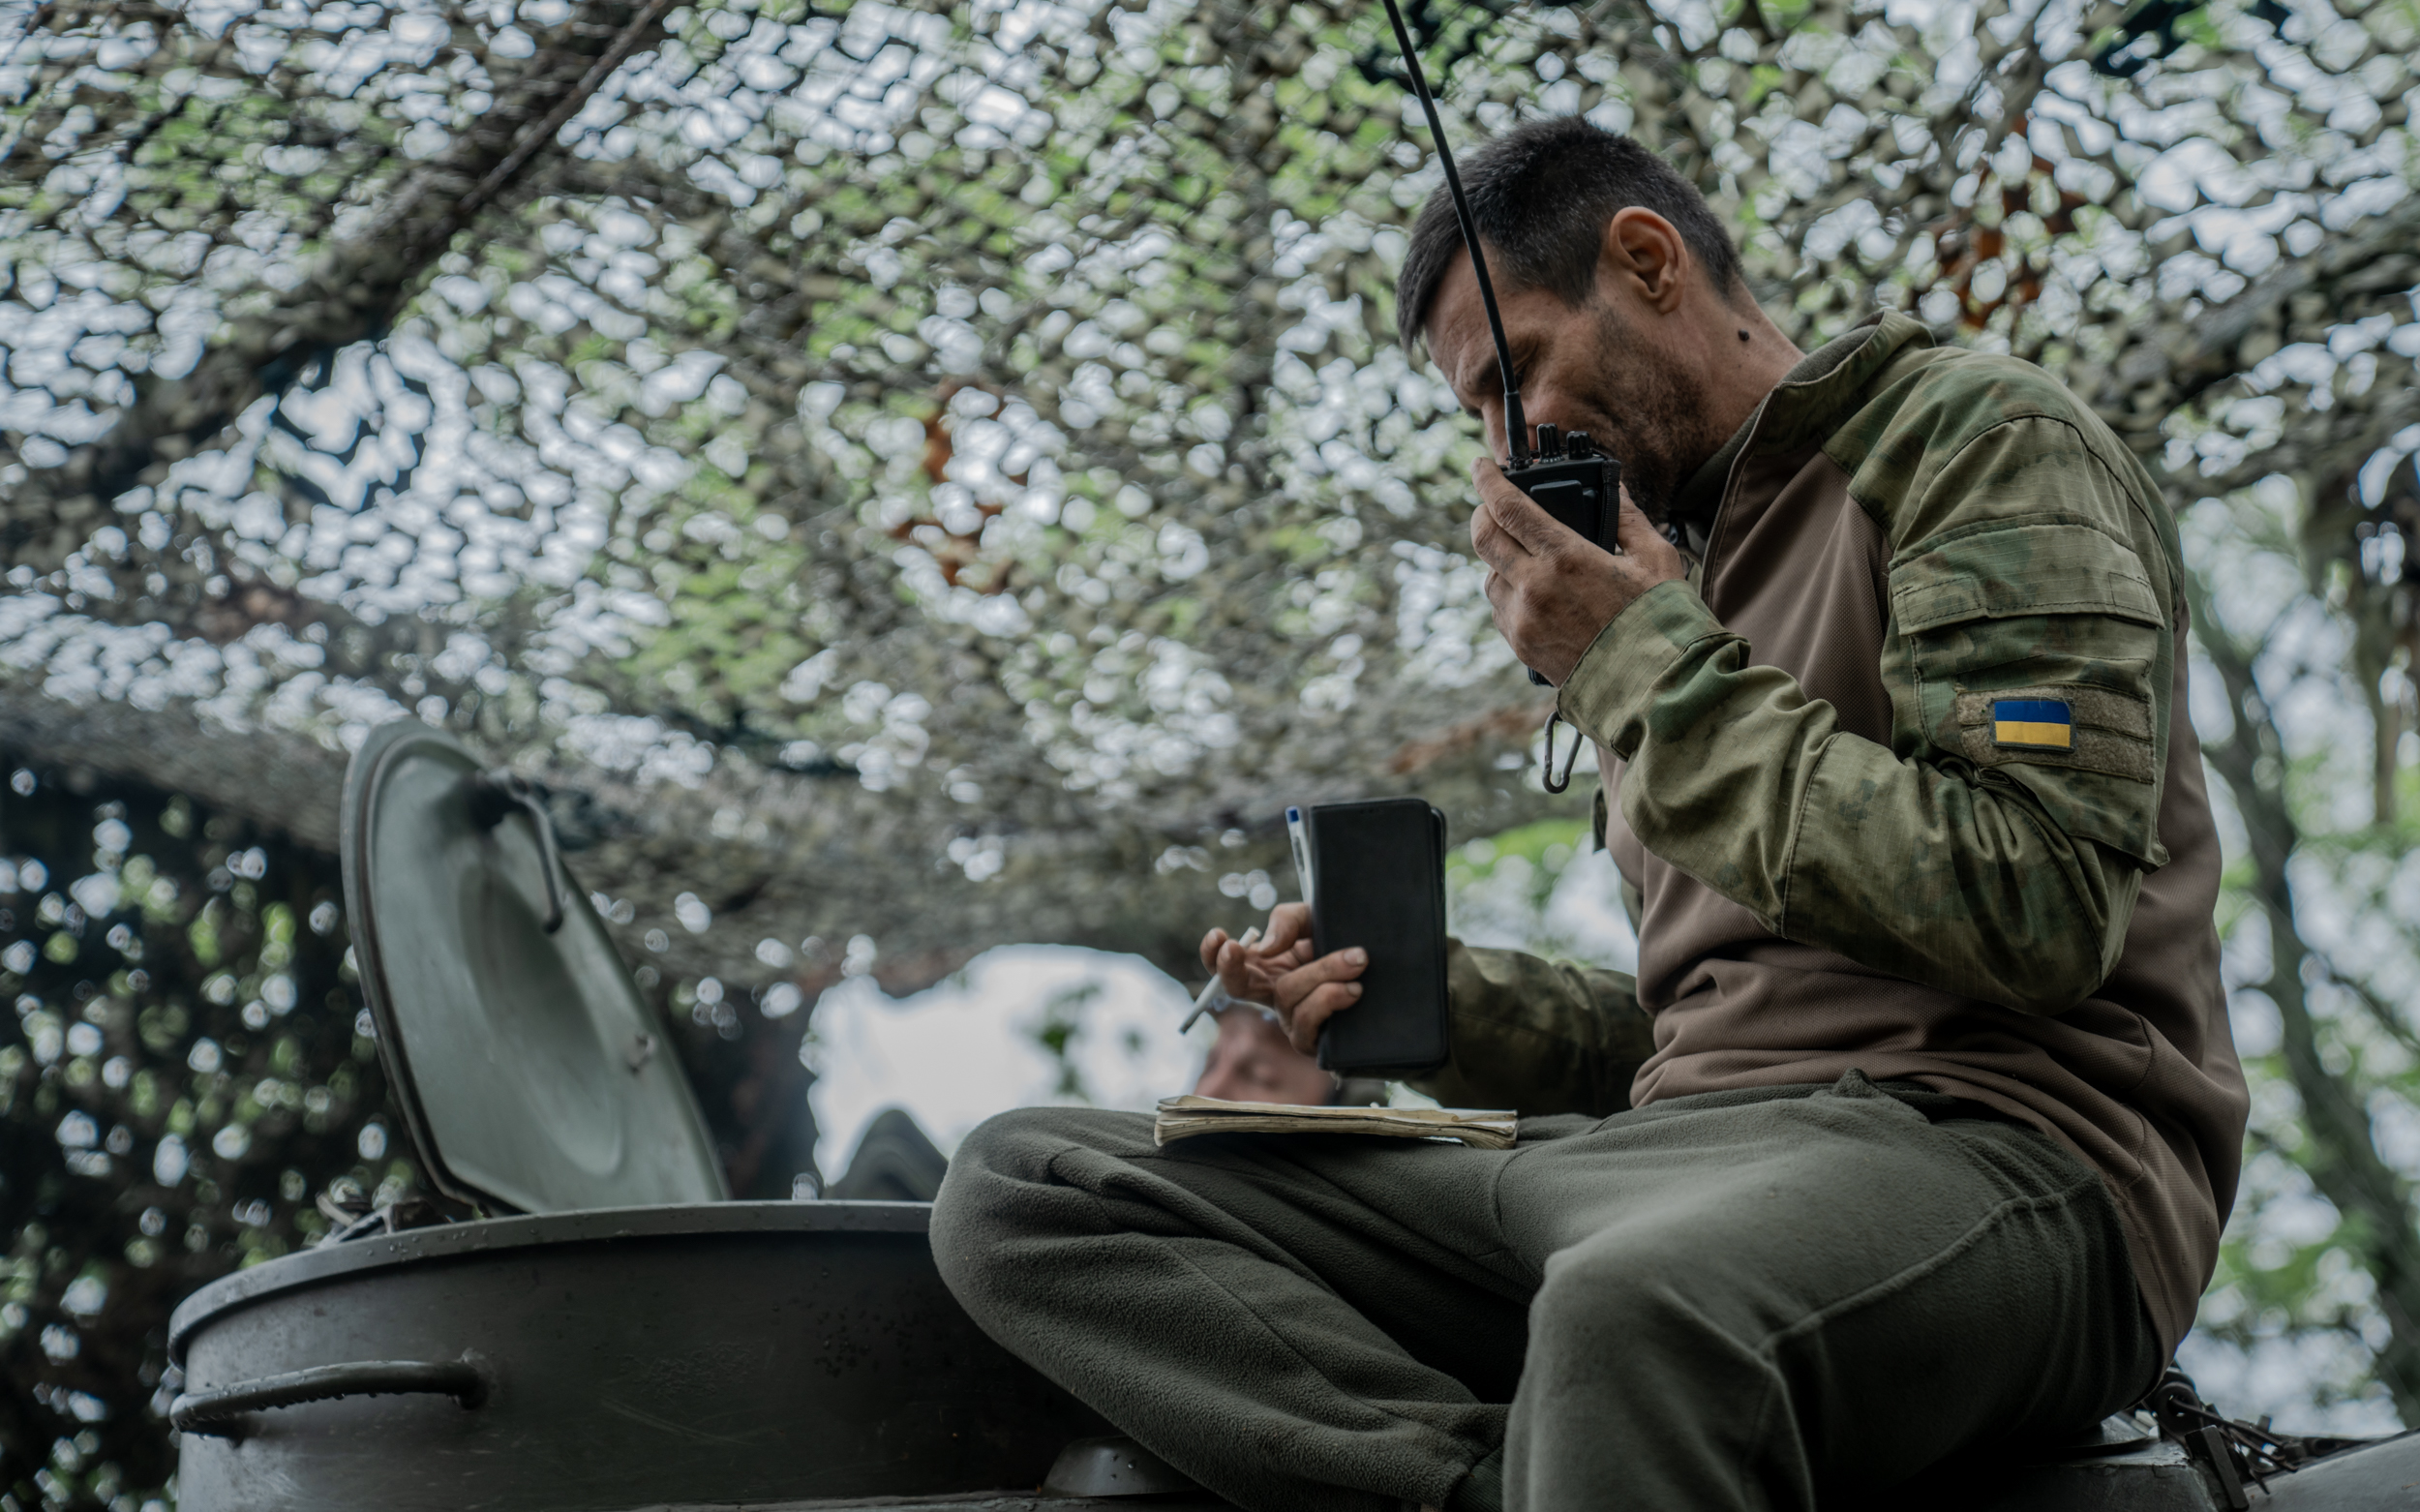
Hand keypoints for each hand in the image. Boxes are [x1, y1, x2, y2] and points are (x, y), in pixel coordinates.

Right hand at [1198, 901, 1367, 1054]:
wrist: (1387, 972)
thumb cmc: (1341, 942)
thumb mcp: (1313, 919)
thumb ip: (1286, 920)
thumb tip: (1266, 948)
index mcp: (1266, 966)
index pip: (1226, 964)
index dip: (1213, 955)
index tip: (1220, 936)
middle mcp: (1271, 993)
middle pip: (1236, 988)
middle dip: (1230, 968)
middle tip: (1235, 947)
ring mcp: (1288, 1019)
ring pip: (1287, 996)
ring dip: (1322, 973)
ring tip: (1357, 959)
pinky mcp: (1309, 1041)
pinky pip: (1307, 1022)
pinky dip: (1331, 1001)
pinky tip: (1353, 990)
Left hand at [1470, 457, 1685, 684]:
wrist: (1655, 689)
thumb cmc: (1660, 622)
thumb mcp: (1656, 559)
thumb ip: (1629, 518)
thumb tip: (1615, 488)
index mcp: (1566, 557)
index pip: (1509, 508)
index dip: (1487, 481)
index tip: (1479, 465)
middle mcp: (1534, 587)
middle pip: (1484, 537)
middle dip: (1482, 513)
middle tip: (1491, 504)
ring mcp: (1523, 620)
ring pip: (1489, 575)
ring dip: (1498, 558)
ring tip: (1524, 554)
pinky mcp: (1521, 647)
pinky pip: (1499, 609)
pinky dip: (1508, 592)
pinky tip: (1534, 592)